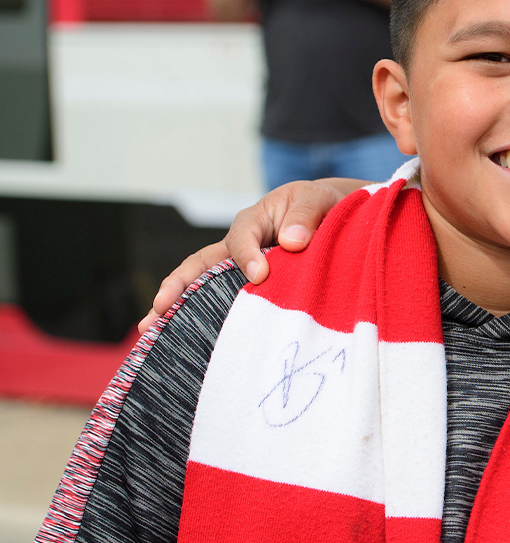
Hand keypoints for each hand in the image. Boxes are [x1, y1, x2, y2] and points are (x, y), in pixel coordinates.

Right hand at [137, 178, 362, 331]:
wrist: (327, 217)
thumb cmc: (319, 206)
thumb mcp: (316, 200)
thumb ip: (306, 217)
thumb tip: (292, 241)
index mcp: (252, 221)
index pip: (241, 239)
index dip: (247, 257)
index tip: (260, 276)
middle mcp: (236, 245)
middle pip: (200, 264)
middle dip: (178, 286)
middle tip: (159, 309)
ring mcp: (235, 269)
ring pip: (201, 286)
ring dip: (175, 307)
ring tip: (150, 331)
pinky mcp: (244, 287)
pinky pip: (220, 301)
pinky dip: (200, 317)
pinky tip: (184, 341)